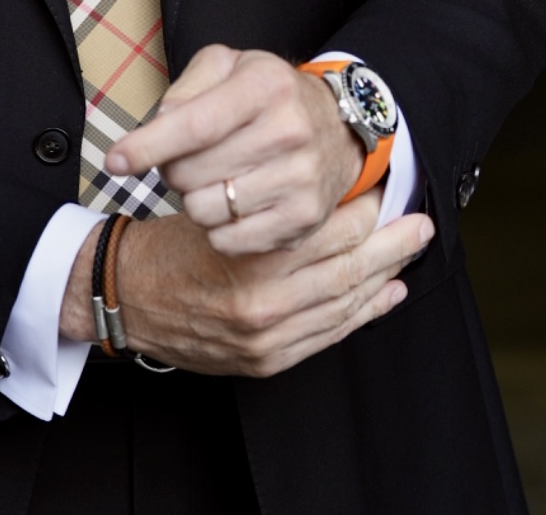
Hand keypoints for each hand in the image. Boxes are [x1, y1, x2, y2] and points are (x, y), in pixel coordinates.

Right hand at [59, 190, 431, 377]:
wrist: (126, 297)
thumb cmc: (167, 244)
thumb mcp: (210, 207)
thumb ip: (263, 203)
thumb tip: (322, 184)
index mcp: (248, 261)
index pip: (327, 234)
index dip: (363, 212)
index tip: (384, 190)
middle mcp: (263, 306)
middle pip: (347, 274)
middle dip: (391, 248)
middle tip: (419, 225)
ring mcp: (267, 340)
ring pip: (344, 307)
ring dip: (383, 279)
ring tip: (409, 254)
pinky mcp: (266, 361)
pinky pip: (328, 337)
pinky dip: (362, 315)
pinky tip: (385, 295)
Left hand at [105, 45, 363, 254]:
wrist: (338, 127)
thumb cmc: (269, 94)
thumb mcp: (228, 66)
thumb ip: (185, 89)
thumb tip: (154, 131)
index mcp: (266, 86)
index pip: (194, 124)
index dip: (147, 146)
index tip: (113, 162)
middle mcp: (289, 132)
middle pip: (191, 173)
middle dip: (172, 168)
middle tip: (188, 156)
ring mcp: (300, 180)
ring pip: (205, 210)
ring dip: (194, 198)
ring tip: (213, 178)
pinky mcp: (304, 220)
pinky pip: (229, 241)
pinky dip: (217, 227)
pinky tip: (232, 202)